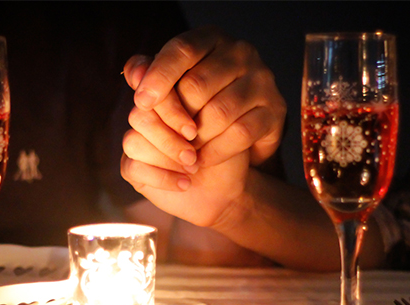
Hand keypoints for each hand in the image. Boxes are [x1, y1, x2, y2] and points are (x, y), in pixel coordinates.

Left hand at [122, 25, 285, 176]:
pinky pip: (240, 133)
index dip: (159, 76)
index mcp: (211, 39)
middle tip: (169, 138)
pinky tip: (202, 160)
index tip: (141, 102)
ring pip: (219, 112)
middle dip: (177, 118)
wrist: (242, 133)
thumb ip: (149, 76)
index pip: (181, 50)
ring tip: (184, 153)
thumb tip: (135, 73)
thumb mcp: (173, 86)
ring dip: (196, 139)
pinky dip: (215, 151)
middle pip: (197, 85)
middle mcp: (240, 53)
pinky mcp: (275, 110)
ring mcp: (262, 80)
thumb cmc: (199, 105)